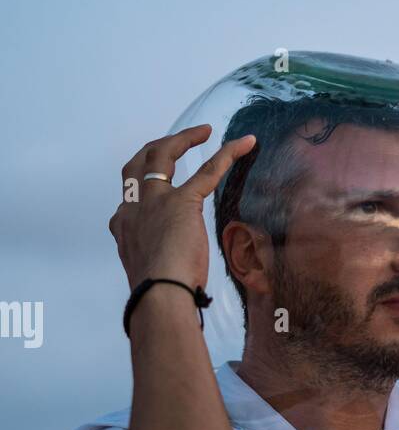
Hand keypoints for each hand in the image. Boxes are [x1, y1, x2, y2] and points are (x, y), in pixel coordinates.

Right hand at [109, 125, 256, 292]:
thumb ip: (158, 264)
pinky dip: (226, 155)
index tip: (156, 194)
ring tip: (202, 132)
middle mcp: (133, 207)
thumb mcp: (151, 274)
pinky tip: (243, 145)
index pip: (129, 199)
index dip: (143, 191)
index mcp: (124, 226)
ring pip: (160, 155)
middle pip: (137, 164)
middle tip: (176, 143)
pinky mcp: (182, 202)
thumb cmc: (158, 296)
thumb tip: (181, 278)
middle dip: (155, 149)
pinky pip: (206, 170)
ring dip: (181, 139)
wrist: (158, 296)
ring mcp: (154, 201)